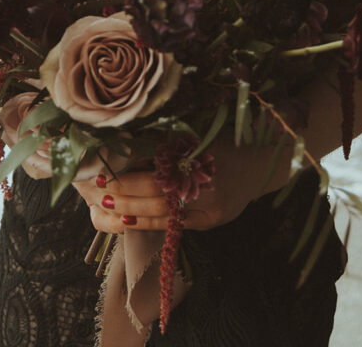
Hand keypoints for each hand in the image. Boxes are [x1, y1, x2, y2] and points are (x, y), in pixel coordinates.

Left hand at [73, 132, 289, 234]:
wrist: (260, 163)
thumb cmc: (223, 141)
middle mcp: (207, 185)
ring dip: (133, 212)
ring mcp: (210, 207)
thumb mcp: (196, 135)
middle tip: (100, 191)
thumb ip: (166, 144)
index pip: (158, 170)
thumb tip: (126, 146)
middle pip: (159, 195)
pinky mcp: (210, 221)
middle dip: (127, 195)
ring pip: (165, 214)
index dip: (131, 174)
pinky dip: (151, 223)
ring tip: (108, 207)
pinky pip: (175, 225)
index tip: (107, 172)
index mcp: (202, 158)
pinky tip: (129, 221)